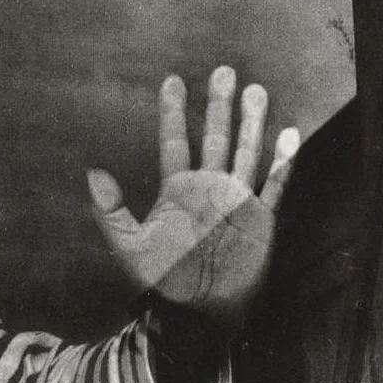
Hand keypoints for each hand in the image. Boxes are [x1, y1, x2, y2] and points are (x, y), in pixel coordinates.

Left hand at [87, 66, 300, 331]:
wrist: (198, 312)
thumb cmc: (162, 281)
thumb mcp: (129, 246)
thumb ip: (110, 211)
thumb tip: (93, 173)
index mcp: (177, 191)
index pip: (175, 142)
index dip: (173, 112)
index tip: (172, 81)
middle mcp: (208, 188)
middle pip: (216, 138)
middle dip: (219, 106)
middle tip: (224, 71)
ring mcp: (236, 200)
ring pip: (246, 152)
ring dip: (251, 123)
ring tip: (255, 90)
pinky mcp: (260, 218)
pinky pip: (273, 184)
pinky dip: (282, 161)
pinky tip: (289, 135)